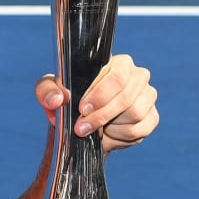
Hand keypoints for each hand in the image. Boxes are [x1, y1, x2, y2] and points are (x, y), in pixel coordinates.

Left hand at [35, 54, 158, 151]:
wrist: (81, 121)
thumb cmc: (67, 99)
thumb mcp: (50, 92)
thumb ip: (47, 91)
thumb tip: (58, 98)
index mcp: (117, 63)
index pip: (117, 76)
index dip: (101, 95)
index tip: (82, 109)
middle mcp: (138, 76)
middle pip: (126, 98)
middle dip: (101, 116)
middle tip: (81, 128)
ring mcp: (148, 96)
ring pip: (135, 114)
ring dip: (110, 126)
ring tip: (95, 127)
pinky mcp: (152, 117)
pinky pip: (140, 129)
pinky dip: (121, 135)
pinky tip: (108, 133)